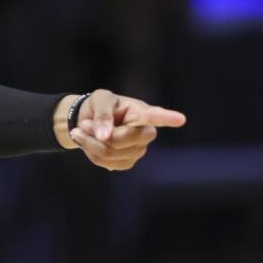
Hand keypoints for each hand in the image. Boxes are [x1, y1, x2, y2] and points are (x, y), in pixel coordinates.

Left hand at [54, 89, 185, 170]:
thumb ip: (103, 114)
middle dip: (97, 134)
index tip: (180, 119)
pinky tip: (90, 142)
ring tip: (82, 130)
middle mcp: (145, 133)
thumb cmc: (100, 105)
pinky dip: (90, 151)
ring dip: (88, 142)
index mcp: (142, 113)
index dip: (168, 118)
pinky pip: (104, 162)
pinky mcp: (127, 162)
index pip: (156, 116)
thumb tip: (105, 136)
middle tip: (83, 124)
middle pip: (122, 140)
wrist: (89, 120)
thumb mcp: (100, 99)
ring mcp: (138, 150)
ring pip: (110, 154)